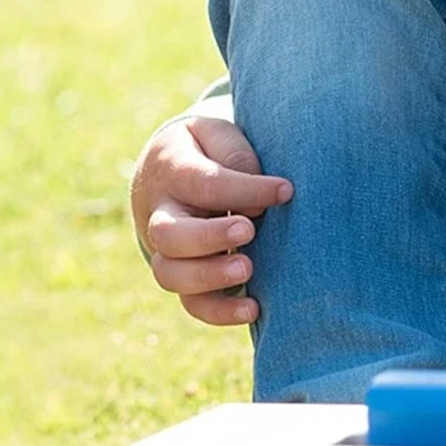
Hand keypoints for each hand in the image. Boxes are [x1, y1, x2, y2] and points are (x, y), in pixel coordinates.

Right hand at [131, 115, 292, 325]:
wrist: (169, 168)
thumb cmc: (206, 149)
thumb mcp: (217, 133)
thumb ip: (235, 153)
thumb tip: (254, 196)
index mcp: (171, 170)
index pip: (204, 183)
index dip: (245, 189)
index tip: (286, 190)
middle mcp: (160, 214)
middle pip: (169, 235)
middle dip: (209, 237)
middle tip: (249, 230)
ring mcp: (166, 250)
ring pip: (171, 274)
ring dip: (210, 277)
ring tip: (249, 269)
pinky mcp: (183, 276)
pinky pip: (191, 303)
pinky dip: (219, 311)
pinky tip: (254, 308)